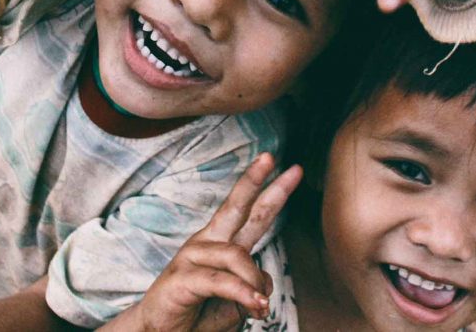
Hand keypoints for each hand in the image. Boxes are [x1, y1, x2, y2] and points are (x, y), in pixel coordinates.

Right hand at [133, 154, 301, 331]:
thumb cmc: (198, 316)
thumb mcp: (236, 304)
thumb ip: (252, 288)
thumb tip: (264, 284)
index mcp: (221, 244)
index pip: (250, 212)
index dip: (271, 190)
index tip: (293, 170)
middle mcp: (207, 243)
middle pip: (235, 206)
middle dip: (256, 182)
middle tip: (274, 159)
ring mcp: (191, 257)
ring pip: (237, 255)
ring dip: (254, 284)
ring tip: (260, 309)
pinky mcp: (181, 278)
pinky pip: (221, 280)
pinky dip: (242, 293)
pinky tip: (255, 306)